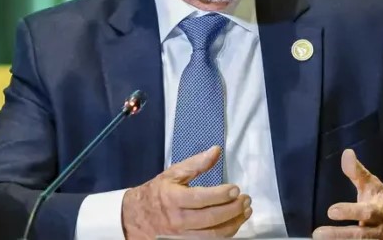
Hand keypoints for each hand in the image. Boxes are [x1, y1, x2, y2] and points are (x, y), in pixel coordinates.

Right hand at [122, 145, 251, 239]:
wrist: (136, 217)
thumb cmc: (157, 193)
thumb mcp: (173, 174)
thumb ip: (196, 163)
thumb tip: (216, 151)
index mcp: (174, 199)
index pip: (201, 199)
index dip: (221, 195)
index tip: (235, 188)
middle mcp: (179, 220)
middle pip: (211, 219)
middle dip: (233, 210)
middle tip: (246, 200)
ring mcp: (183, 235)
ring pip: (214, 235)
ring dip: (234, 224)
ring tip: (245, 212)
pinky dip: (226, 234)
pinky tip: (234, 223)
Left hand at [313, 149, 382, 239]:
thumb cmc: (381, 202)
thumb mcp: (372, 185)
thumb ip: (357, 172)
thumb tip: (346, 153)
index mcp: (378, 211)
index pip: (365, 213)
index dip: (349, 212)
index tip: (331, 211)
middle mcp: (378, 230)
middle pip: (360, 235)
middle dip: (339, 235)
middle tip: (318, 233)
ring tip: (320, 239)